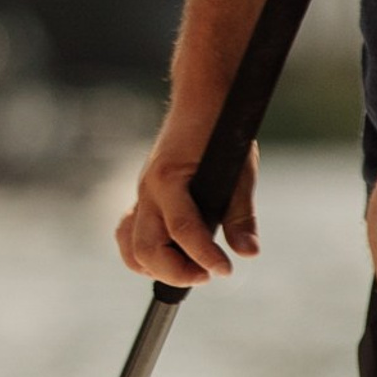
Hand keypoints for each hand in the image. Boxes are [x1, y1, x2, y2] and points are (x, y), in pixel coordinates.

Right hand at [115, 136, 257, 286]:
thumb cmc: (220, 131)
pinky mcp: (144, 200)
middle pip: (146, 247)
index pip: (182, 230)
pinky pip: (129, 236)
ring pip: (132, 246)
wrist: (198, 102)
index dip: (205, 257)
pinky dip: (145, 256)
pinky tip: (172, 259)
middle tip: (209, 274)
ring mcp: (142, 196)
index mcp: (169, 179)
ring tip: (191, 270)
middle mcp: (148, 190)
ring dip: (158, 268)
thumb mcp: (240, 170)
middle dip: (176, 271)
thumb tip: (247, 253)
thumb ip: (241, 214)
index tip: (226, 271)